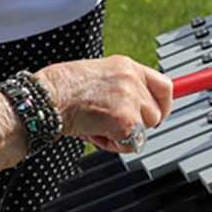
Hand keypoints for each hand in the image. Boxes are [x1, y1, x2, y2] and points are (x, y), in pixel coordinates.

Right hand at [35, 55, 173, 153]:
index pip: (165, 85)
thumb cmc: (60, 89)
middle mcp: (132, 79)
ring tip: (97, 126)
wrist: (46, 98)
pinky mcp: (126, 121)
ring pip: (144, 130)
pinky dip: (113, 145)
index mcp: (126, 65)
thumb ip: (119, 87)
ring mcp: (130, 99)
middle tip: (113, 125)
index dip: (165, 103)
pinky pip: (131, 144)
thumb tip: (136, 108)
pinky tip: (94, 133)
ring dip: (123, 135)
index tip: (162, 113)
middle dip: (138, 124)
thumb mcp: (97, 77)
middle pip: (157, 113)